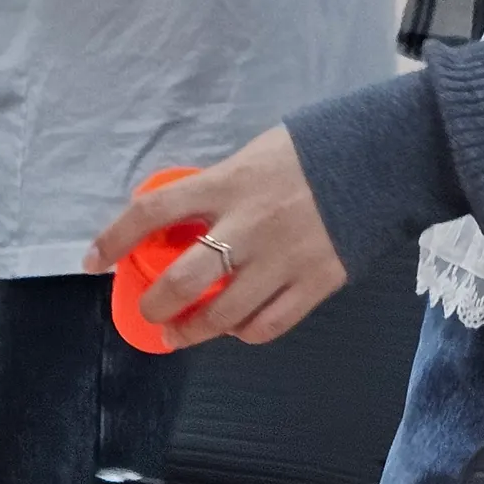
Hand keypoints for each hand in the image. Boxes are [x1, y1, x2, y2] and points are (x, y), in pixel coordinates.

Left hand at [82, 126, 345, 347]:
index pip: (154, 212)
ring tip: (180, 333)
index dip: (115, 239)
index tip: (93, 260)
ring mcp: (283, 259)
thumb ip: (218, 190)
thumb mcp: (256, 155)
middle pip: (182, 282)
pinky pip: (265, 326)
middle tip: (151, 310)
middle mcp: (251, 225)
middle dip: (155, 304)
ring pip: (220, 317)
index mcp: (231, 183)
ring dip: (191, 332)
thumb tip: (178, 224)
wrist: (391, 154)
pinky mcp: (315, 283)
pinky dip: (242, 332)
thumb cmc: (318, 150)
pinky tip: (235, 327)